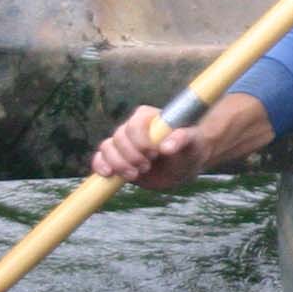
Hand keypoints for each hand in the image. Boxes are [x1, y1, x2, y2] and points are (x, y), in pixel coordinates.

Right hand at [91, 105, 208, 189]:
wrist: (184, 166)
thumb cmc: (190, 149)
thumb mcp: (192, 143)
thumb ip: (182, 139)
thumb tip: (166, 147)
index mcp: (147, 117)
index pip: (134, 125)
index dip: (140, 141)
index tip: (154, 154)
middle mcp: (131, 128)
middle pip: (119, 138)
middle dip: (131, 156)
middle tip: (147, 167)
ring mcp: (123, 144)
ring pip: (107, 148)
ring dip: (118, 163)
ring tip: (135, 175)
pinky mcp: (117, 159)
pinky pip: (100, 158)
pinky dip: (101, 166)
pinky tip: (108, 174)